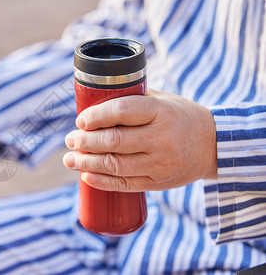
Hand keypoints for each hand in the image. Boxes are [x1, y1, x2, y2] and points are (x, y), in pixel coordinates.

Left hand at [63, 89, 217, 191]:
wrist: (215, 146)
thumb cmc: (181, 117)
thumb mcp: (163, 100)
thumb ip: (133, 100)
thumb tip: (94, 99)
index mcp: (161, 112)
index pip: (121, 111)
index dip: (96, 117)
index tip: (80, 120)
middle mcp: (162, 138)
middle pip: (114, 141)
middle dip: (85, 141)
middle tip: (70, 140)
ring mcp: (160, 163)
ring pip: (115, 165)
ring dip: (86, 163)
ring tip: (69, 159)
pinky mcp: (158, 182)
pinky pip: (125, 185)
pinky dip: (102, 181)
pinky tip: (86, 176)